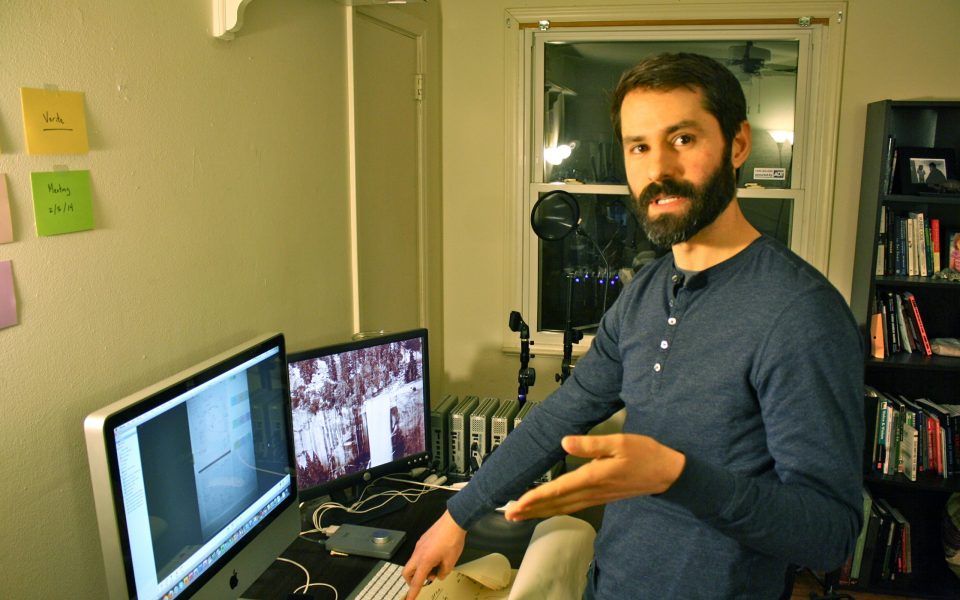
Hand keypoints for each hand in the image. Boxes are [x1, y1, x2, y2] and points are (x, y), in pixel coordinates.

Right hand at [402, 510, 466, 598]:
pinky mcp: (422, 540)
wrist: (453, 522)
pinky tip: (436, 557)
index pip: (416, 581)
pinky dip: (423, 560)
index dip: (413, 592)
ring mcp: (419, 546)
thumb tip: (439, 575)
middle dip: (412, 580)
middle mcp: (418, 554)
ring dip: (420, 569)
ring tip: (435, 567)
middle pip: (407, 572)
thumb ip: (443, 572)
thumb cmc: (452, 540)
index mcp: (424, 561)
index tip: (409, 599)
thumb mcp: (451, 562)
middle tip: (423, 582)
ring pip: (413, 562)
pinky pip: (418, 554)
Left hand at [503, 433, 685, 520]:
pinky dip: (555, 508)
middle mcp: (592, 491)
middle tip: (508, 513)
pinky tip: (547, 508)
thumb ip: (591, 443)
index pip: (558, 489)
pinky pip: (572, 506)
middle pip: (556, 503)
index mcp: (593, 476)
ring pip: (562, 507)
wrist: (667, 473)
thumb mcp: (620, 442)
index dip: (535, 496)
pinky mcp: (600, 497)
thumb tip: (565, 441)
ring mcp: (596, 496)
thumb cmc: (645, 455)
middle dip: (531, 509)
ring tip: (520, 514)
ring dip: (540, 511)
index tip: (517, 502)